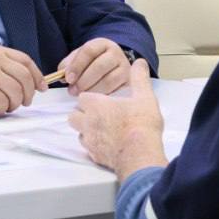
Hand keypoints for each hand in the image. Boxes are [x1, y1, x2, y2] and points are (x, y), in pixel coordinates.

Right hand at [0, 45, 44, 113]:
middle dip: (29, 93)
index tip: (42, 88)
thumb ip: (2, 66)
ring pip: (16, 91)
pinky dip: (3, 108)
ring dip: (15, 103)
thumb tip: (25, 82)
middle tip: (25, 102)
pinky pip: (3, 102)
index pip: (26, 61)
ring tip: (8, 106)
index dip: (37, 76)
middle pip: (25, 77)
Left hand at [58, 37, 131, 94]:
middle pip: (99, 66)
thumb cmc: (93, 63)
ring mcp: (125, 68)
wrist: (114, 67)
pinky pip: (115, 91)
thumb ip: (70, 64)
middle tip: (72, 91)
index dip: (76, 66)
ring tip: (81, 96)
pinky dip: (102, 97)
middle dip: (83, 81)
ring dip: (91, 90)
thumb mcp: (81, 58)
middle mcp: (116, 53)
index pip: (89, 51)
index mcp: (102, 44)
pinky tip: (94, 100)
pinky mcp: (129, 82)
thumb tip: (62, 74)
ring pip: (108, 80)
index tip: (68, 79)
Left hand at [69, 59, 166, 178]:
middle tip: (100, 114)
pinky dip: (93, 145)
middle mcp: (88, 122)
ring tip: (103, 129)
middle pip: (73, 115)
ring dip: (86, 129)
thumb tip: (140, 62)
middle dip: (83, 113)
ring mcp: (89, 141)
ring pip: (79, 132)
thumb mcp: (144, 97)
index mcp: (96, 105)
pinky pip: (87, 148)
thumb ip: (139, 78)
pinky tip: (107, 144)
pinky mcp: (94, 156)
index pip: (82, 97)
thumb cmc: (141, 124)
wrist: (140, 155)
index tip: (101, 100)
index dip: (90, 98)